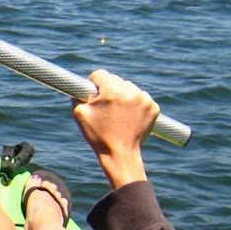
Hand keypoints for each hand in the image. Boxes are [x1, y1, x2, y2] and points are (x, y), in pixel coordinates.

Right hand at [71, 69, 157, 188]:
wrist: (120, 154)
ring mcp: (144, 99)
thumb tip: (79, 86)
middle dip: (109, 90)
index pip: (100, 74)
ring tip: (118, 114)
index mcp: (111, 90)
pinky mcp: (153, 107)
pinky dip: (135, 104)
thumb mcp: (80, 114)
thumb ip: (77, 95)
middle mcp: (130, 91)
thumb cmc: (98, 135)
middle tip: (105, 107)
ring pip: (129, 88)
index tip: (93, 93)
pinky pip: (141, 98)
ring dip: (123, 96)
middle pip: (116, 80)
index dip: (93, 83)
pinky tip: (129, 117)